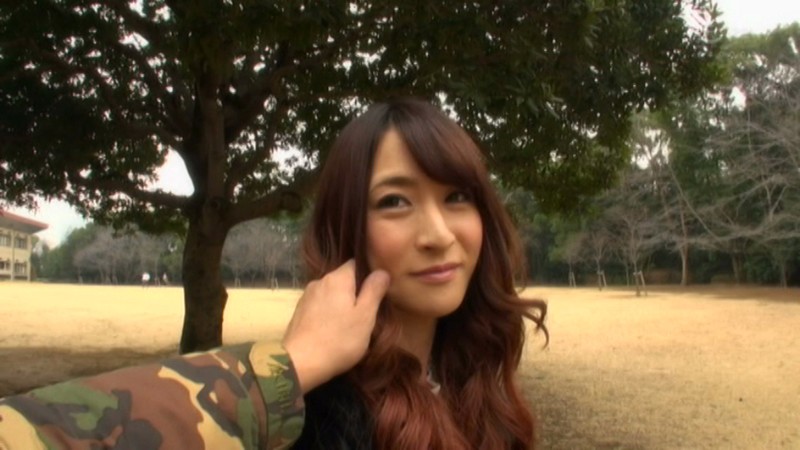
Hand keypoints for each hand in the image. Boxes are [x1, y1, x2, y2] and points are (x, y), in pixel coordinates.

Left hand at [282, 260, 388, 393]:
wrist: (300, 363)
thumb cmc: (339, 340)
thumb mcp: (365, 317)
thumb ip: (374, 291)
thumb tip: (381, 271)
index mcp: (337, 278)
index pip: (356, 263)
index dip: (368, 274)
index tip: (377, 290)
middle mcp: (319, 281)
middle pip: (343, 278)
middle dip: (355, 291)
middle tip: (367, 311)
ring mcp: (307, 296)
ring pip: (331, 292)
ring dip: (341, 302)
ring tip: (351, 322)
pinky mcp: (299, 312)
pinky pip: (320, 304)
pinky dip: (329, 312)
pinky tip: (333, 329)